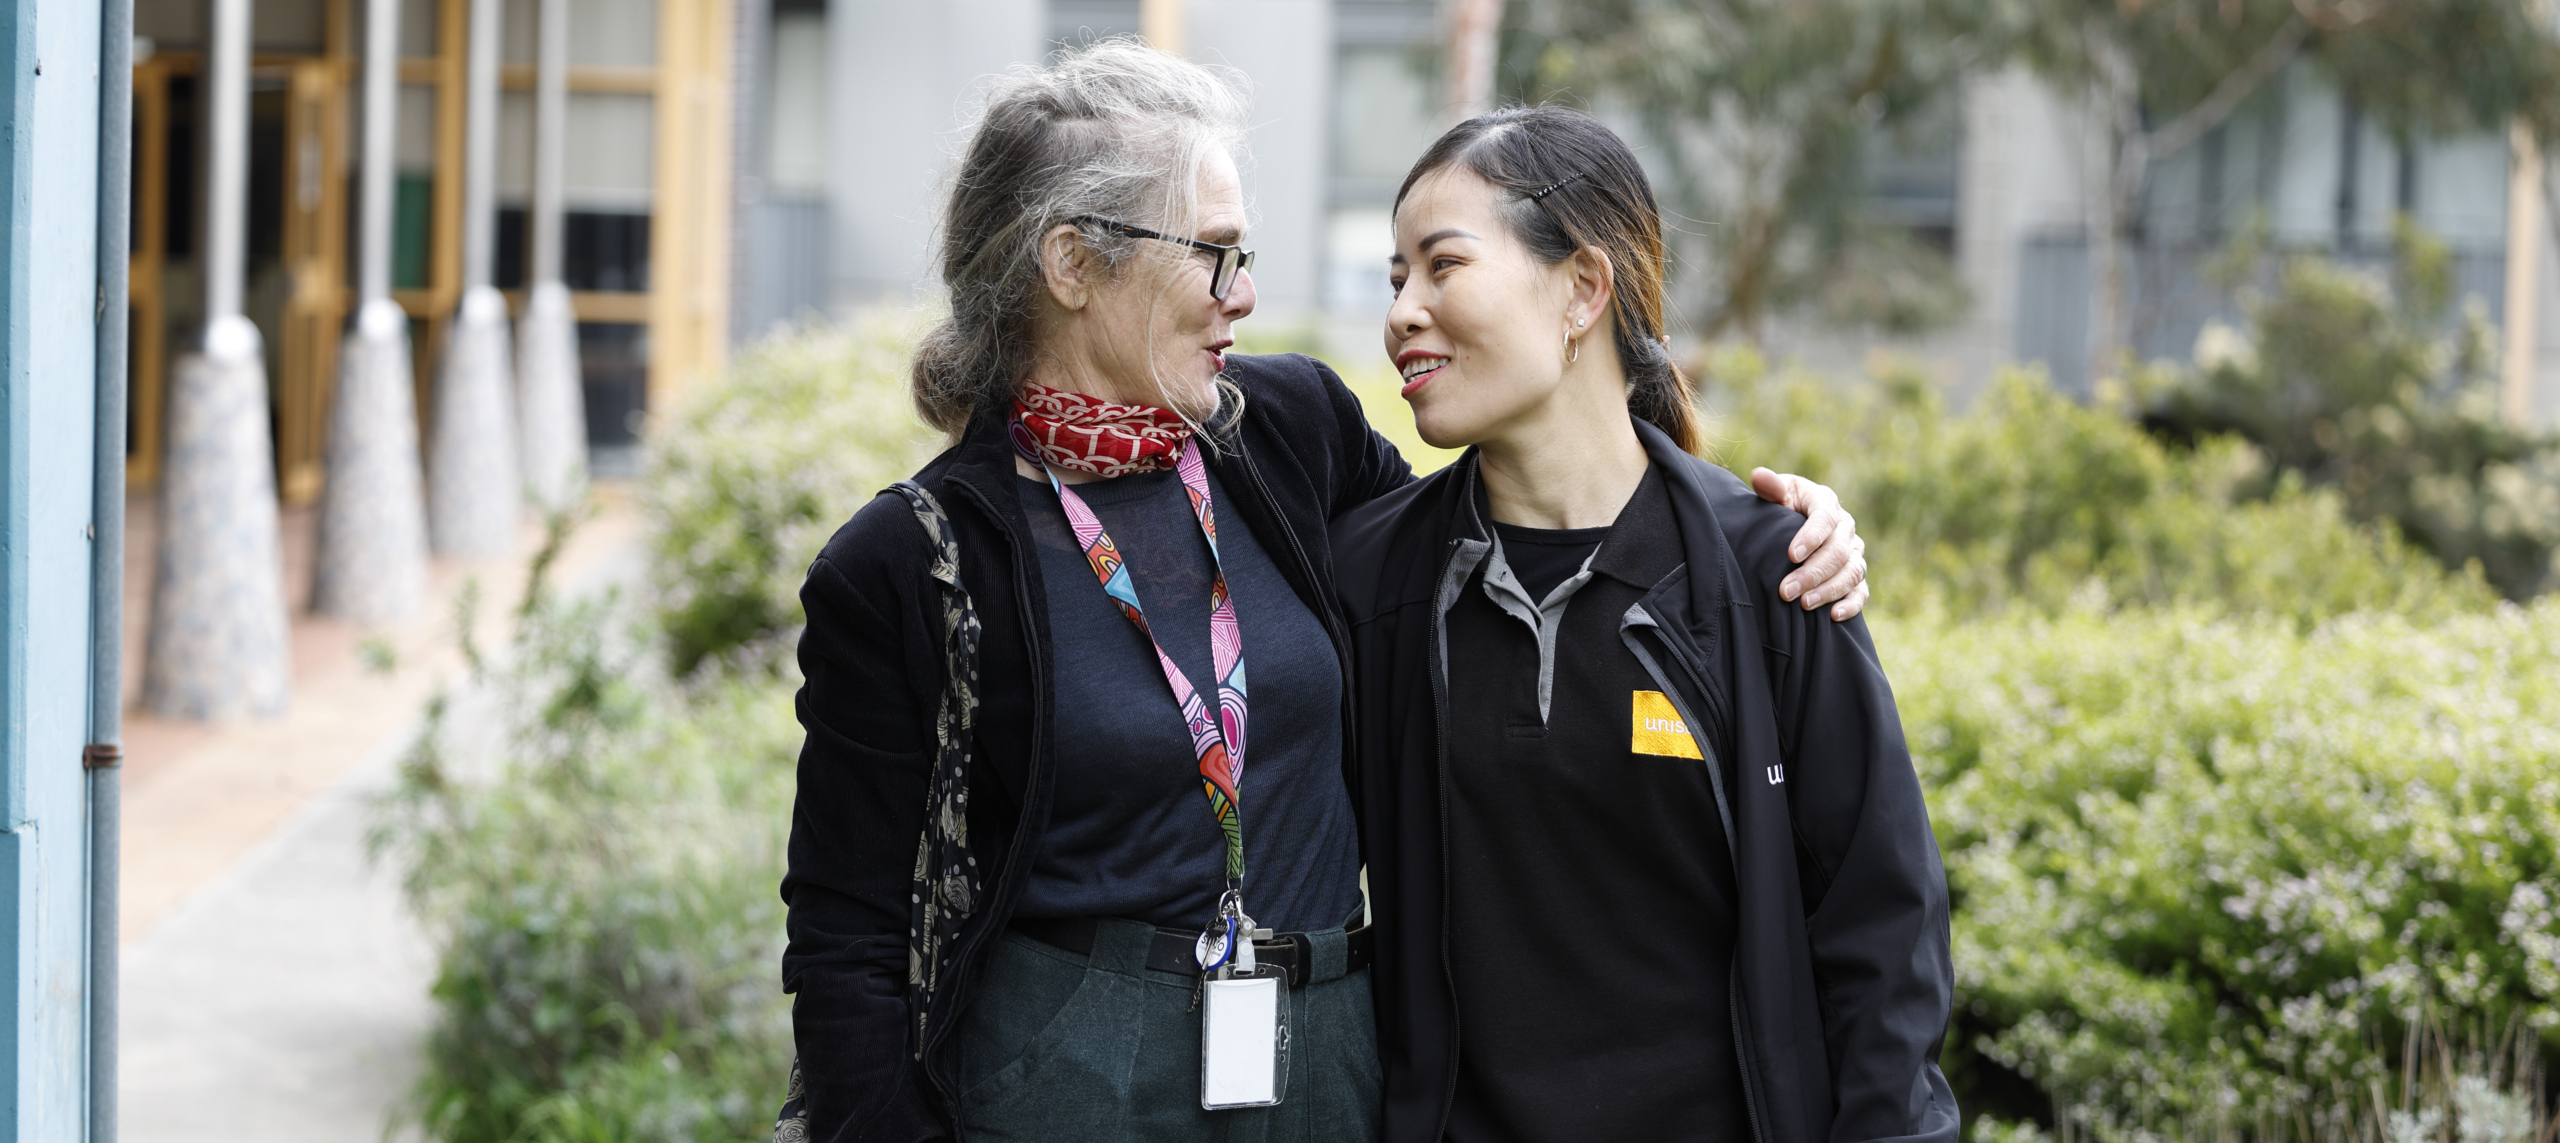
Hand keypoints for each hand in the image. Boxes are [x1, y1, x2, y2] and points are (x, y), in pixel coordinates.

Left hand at [1749, 467, 1867, 620]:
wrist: (1789, 530)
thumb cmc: (1779, 509)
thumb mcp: (1774, 496)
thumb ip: (1770, 487)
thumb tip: (1759, 475)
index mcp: (1825, 502)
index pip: (1826, 517)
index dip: (1811, 537)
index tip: (1791, 555)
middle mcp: (1845, 527)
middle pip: (1838, 551)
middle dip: (1812, 573)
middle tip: (1785, 591)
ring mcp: (1854, 552)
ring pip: (1852, 572)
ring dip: (1829, 590)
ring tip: (1803, 604)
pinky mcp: (1856, 575)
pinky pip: (1862, 591)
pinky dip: (1851, 604)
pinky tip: (1833, 616)